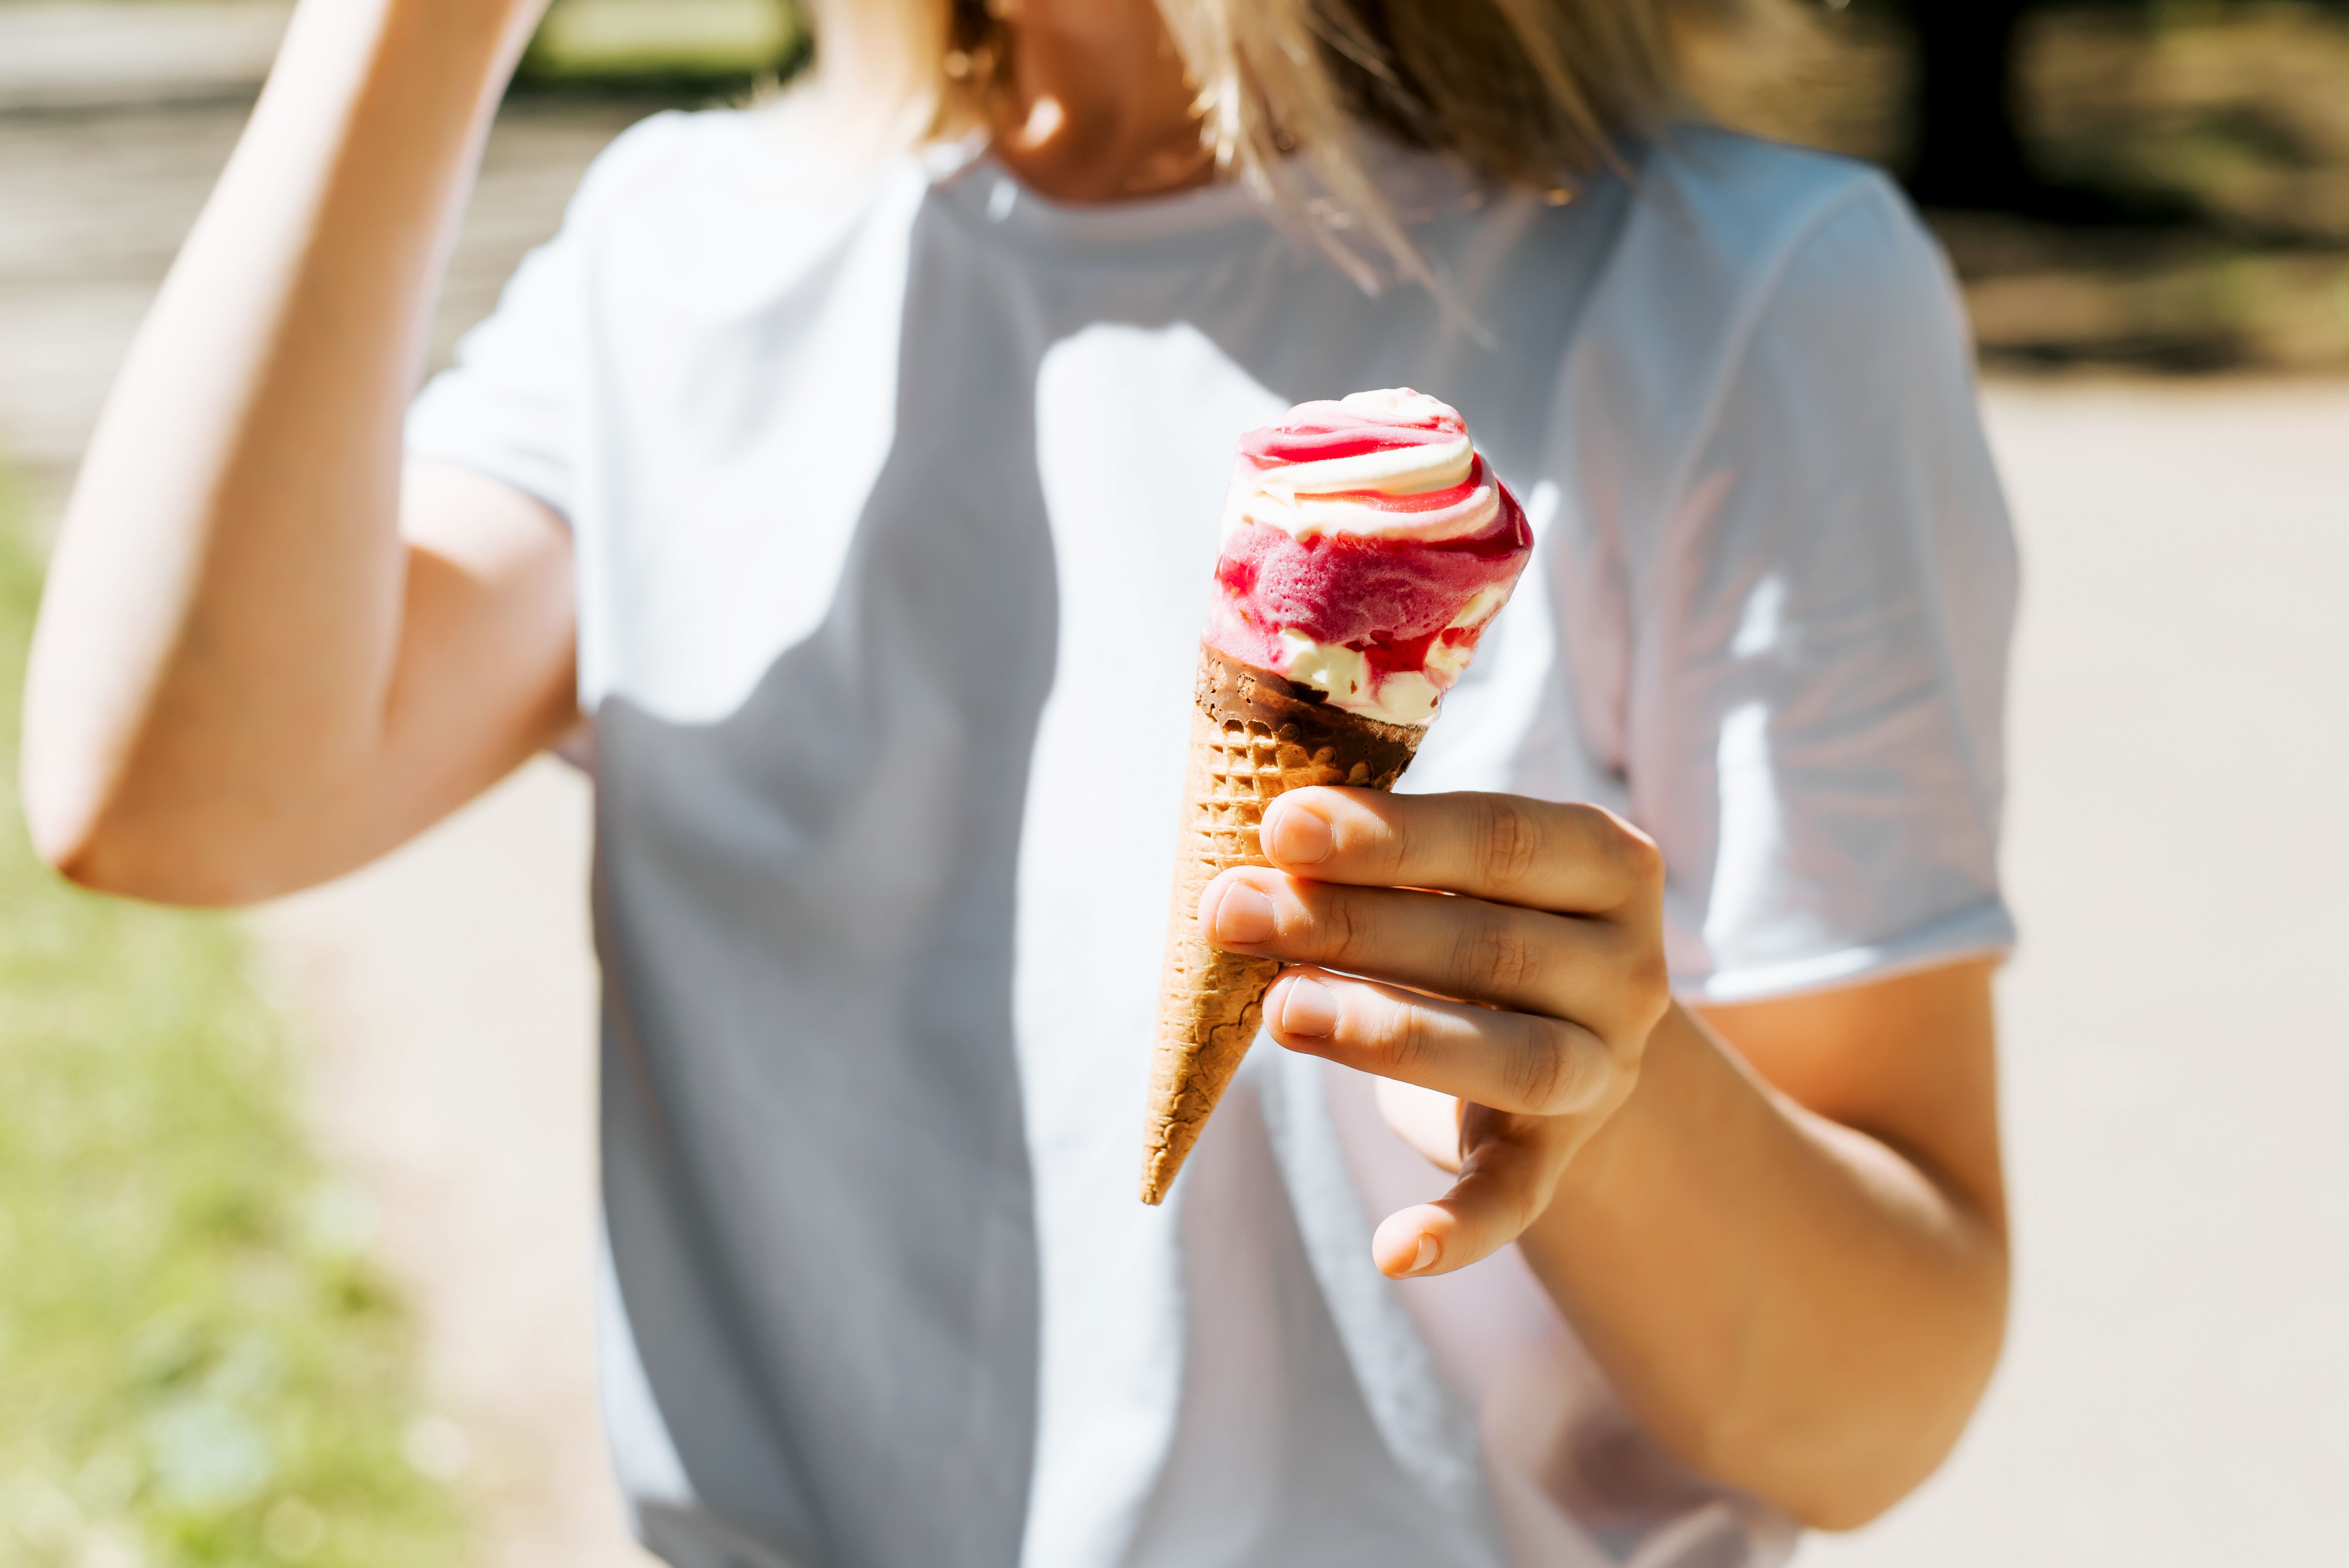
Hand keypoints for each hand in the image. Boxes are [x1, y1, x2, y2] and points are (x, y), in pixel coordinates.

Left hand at [1196, 788, 1668, 1278]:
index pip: (1501, 837)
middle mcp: (1628, 969)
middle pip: (1491, 947)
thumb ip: (1377, 856)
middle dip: (1350, 927)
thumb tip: (1262, 843)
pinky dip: (1459, 1229)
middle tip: (1233, 912)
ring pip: (1511, 1060)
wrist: (1554, 1030)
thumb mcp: (1449, 873)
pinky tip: (1392, 1251)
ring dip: (1387, 1034)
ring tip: (1279, 1013)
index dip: (1390, 835)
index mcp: (1605, 863)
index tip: (1282, 824)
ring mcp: (1603, 1070)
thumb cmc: (1469, 920)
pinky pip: (1516, 1199)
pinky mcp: (1558, 1158)